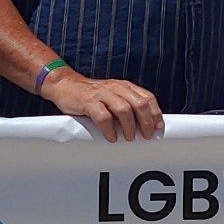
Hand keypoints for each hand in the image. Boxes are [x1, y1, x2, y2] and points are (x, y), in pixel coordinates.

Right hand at [42, 69, 163, 141]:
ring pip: (124, 109)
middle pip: (139, 104)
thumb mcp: (112, 95)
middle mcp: (116, 88)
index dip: (155, 113)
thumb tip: (143, 123)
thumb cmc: (90, 94)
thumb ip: (126, 103)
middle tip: (147, 136)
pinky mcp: (88, 102)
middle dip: (146, 122)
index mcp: (124, 86)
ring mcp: (102, 94)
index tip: (159, 127)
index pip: (147, 97)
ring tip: (129, 138)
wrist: (64, 85)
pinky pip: (103, 117)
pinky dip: (109, 129)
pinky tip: (111, 138)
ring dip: (130, 126)